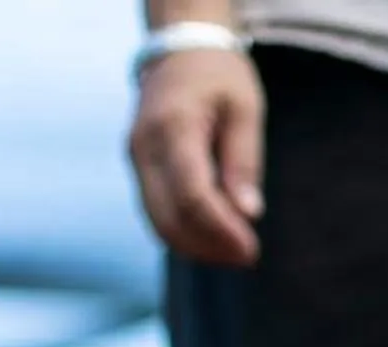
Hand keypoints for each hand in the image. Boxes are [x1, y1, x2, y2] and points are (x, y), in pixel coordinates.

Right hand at [127, 47, 265, 265]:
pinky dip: (184, 234)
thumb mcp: (245, 110)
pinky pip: (155, 213)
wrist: (179, 50)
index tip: (252, 249)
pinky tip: (215, 240)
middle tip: (249, 256)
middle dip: (210, 246)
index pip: (192, 195)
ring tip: (235, 252)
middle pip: (170, 217)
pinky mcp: (139, 168)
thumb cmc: (220, 77)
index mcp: (174, 127)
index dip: (221, 230)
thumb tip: (249, 213)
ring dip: (196, 247)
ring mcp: (135, 158)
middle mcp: (145, 146)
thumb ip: (244, 162)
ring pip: (158, 222)